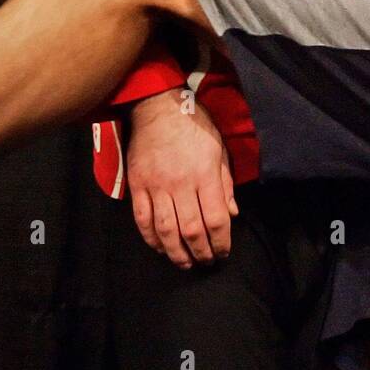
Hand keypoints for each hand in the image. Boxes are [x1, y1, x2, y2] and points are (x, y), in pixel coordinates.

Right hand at [126, 87, 237, 267]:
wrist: (158, 106)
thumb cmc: (194, 125)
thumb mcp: (219, 148)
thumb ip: (225, 183)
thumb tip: (231, 214)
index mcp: (205, 174)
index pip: (216, 219)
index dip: (222, 242)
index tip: (223, 251)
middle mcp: (181, 183)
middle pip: (192, 230)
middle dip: (201, 252)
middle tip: (206, 261)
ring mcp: (156, 185)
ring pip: (166, 230)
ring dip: (177, 253)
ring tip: (185, 262)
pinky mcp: (138, 185)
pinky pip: (143, 220)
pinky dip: (151, 238)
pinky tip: (161, 247)